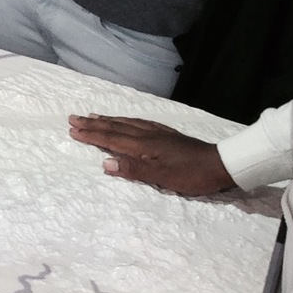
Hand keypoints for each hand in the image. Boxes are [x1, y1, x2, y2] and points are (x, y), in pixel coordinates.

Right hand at [67, 115, 235, 194]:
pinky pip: (140, 122)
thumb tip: (105, 163)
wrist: (220, 164)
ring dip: (108, 119)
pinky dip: (127, 120)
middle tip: (74, 118)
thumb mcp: (161, 177)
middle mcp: (148, 134)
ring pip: (127, 123)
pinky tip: (127, 120)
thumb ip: (133, 169)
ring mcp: (158, 132)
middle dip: (94, 123)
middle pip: (116, 126)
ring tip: (94, 116)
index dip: (91, 135)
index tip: (73, 130)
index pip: (111, 138)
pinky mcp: (167, 134)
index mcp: (143, 145)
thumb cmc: (190, 175)